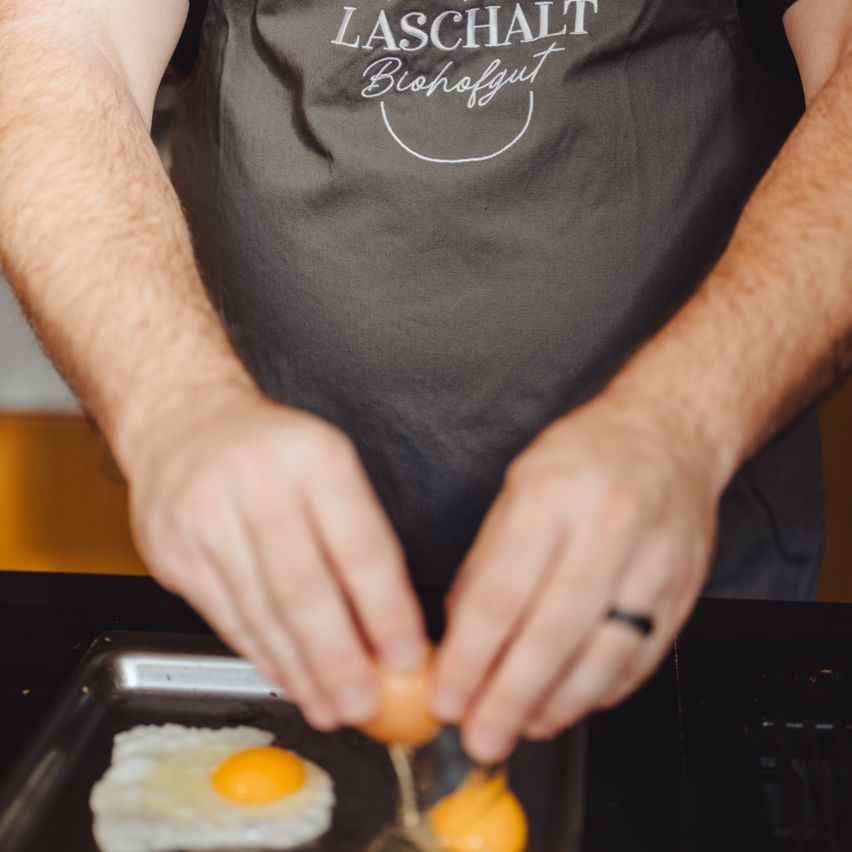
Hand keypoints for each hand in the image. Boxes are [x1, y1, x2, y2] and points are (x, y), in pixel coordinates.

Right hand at [126, 389, 426, 729]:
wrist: (183, 420)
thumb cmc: (271, 449)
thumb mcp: (329, 464)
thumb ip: (358, 534)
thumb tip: (391, 621)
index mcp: (313, 457)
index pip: (359, 546)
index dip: (385, 610)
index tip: (406, 655)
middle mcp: (257, 483)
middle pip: (304, 588)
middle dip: (338, 657)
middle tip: (364, 702)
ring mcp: (207, 516)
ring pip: (261, 611)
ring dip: (299, 669)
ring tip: (329, 705)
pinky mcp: (174, 550)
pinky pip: (225, 615)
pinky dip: (260, 653)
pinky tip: (286, 676)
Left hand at [432, 395, 722, 762]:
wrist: (669, 434)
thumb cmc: (586, 456)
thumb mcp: (518, 486)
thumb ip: (488, 560)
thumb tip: (459, 634)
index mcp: (550, 497)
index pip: (500, 595)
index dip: (469, 658)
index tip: (447, 696)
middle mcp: (606, 528)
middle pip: (551, 635)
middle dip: (509, 698)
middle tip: (480, 736)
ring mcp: (653, 561)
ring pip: (603, 657)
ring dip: (557, 706)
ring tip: (523, 727)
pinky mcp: (682, 589)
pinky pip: (642, 658)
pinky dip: (602, 692)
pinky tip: (571, 704)